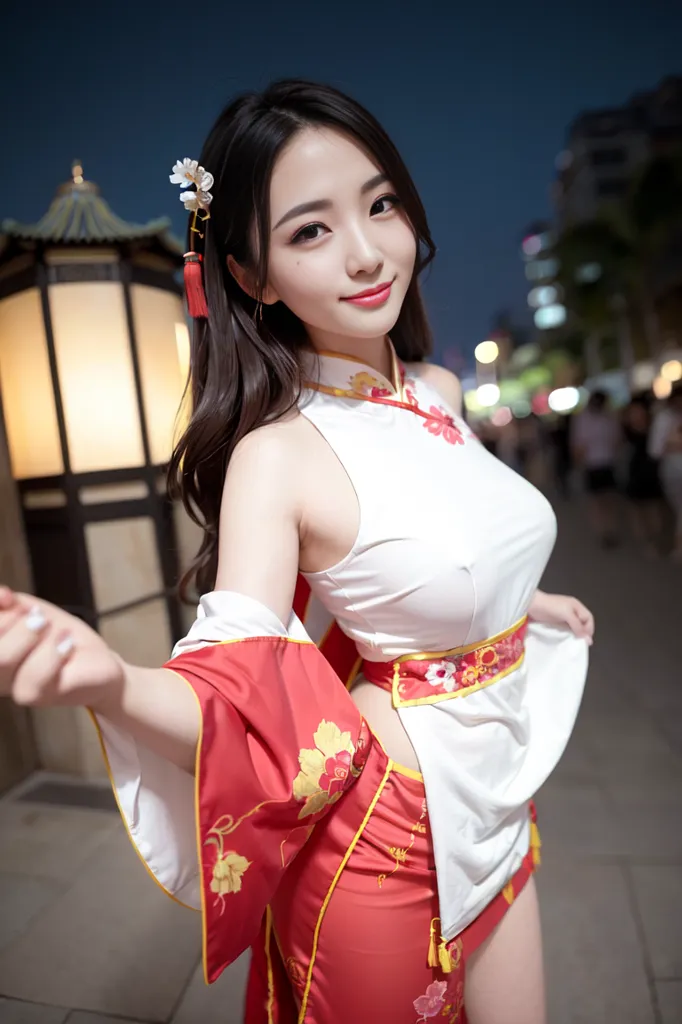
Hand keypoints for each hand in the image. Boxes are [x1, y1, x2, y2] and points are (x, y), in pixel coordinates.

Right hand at [0, 587, 124, 710]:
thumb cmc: (56, 634)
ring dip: (32, 634)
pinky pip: (35, 674)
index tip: (9, 599)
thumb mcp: (26, 608)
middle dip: (11, 622)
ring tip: (53, 630)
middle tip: (38, 618)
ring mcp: (10, 687)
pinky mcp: (36, 697)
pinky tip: (66, 643)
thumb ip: (6, 602)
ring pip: (2, 659)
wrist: (94, 658)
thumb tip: (2, 596)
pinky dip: (54, 650)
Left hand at [528, 589, 593, 643]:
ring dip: (575, 634)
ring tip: (574, 643)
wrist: (532, 604)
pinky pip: (566, 629)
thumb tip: (588, 639)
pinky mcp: (556, 621)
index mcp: (576, 606)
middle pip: (582, 623)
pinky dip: (568, 634)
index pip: (588, 618)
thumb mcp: (567, 614)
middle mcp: (572, 610)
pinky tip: (566, 640)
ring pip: (574, 627)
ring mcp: (563, 616)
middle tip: (581, 643)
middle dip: (583, 632)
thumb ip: (577, 626)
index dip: (589, 628)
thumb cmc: (551, 607)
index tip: (586, 639)